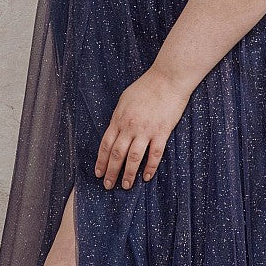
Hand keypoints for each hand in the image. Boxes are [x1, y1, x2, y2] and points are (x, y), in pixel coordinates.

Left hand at [95, 63, 191, 189]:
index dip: (101, 160)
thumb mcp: (125, 100)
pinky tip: (146, 177)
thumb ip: (119, 117)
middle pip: (117, 154)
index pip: (106, 144)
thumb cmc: (146, 86)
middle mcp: (129, 127)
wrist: (167, 79)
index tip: (98, 173)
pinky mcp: (161, 132)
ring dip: (128, 174)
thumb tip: (115, 130)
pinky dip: (150, 167)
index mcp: (119, 119)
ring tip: (126, 186)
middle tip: (108, 185)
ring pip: (133, 158)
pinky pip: (154, 154)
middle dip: (111, 172)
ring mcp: (146, 130)